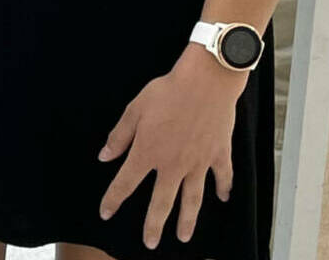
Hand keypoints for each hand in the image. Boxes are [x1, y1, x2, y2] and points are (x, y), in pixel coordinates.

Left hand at [98, 45, 246, 247]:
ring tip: (183, 237)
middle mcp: (173, 165)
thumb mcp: (134, 110)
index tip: (105, 213)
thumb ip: (120, 136)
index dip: (113, 200)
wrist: (205, 83)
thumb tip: (105, 156)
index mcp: (148, 153)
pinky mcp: (219, 155)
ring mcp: (199, 163)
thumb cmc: (167, 92)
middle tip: (150, 244)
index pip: (125, 183)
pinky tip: (222, 199)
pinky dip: (223, 189)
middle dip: (154, 225)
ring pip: (192, 199)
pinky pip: (222, 177)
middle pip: (162, 202)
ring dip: (187, 220)